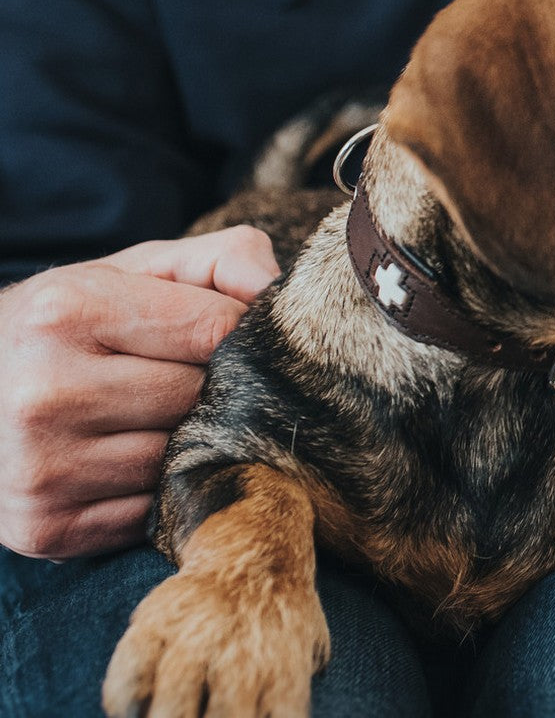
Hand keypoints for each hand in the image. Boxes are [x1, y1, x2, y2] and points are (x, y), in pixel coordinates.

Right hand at [0, 226, 278, 559]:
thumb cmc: (82, 319)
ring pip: (182, 459)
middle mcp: (44, 391)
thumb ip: (226, 259)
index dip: (241, 334)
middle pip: (201, 398)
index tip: (230, 335)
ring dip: (191, 441)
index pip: (215, 330)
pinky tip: (132, 459)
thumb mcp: (145, 268)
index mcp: (68, 310)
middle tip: (192, 377)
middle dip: (215, 388)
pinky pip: (154, 512)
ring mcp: (41, 468)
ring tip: (159, 415)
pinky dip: (161, 490)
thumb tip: (280, 294)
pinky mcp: (46, 528)